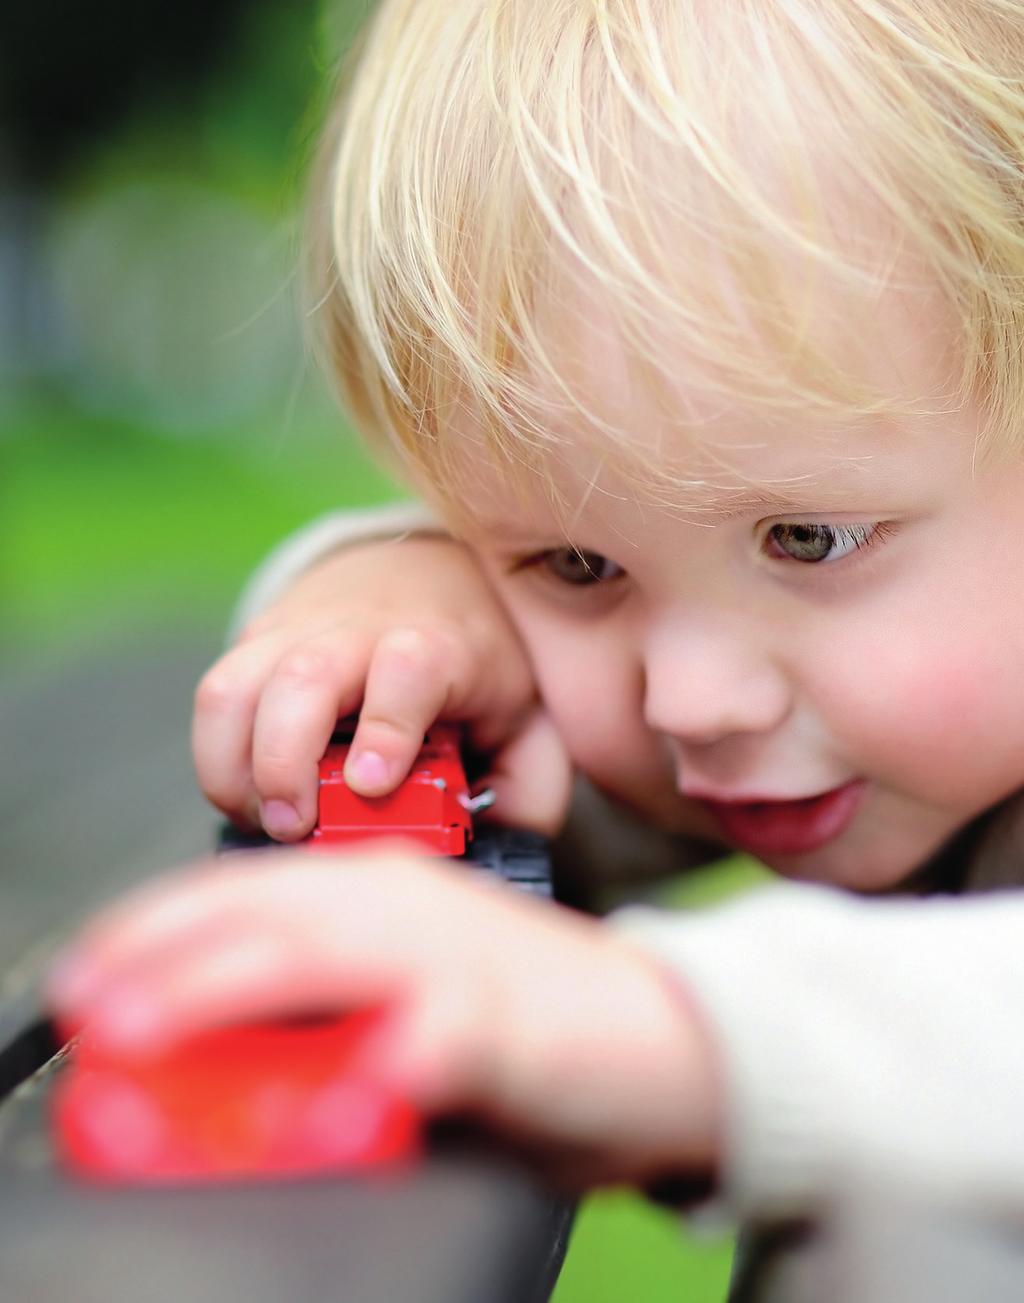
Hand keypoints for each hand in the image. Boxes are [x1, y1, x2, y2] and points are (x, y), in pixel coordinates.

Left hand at [47, 851, 720, 1188]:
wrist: (663, 1030)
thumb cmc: (532, 1015)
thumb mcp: (414, 992)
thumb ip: (334, 1008)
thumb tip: (235, 1052)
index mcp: (385, 893)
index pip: (253, 891)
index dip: (165, 926)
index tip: (101, 969)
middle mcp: (409, 908)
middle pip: (270, 917)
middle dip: (169, 957)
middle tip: (103, 1006)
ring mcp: (454, 960)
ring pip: (327, 957)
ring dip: (231, 991)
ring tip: (156, 1027)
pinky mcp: (506, 1024)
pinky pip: (438, 1036)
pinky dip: (393, 1054)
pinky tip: (361, 1074)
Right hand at [193, 537, 570, 840]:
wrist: (428, 573)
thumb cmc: (478, 665)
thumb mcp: (528, 719)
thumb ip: (528, 786)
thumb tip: (496, 844)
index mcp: (441, 646)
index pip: (410, 667)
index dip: (388, 725)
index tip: (372, 782)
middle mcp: (361, 631)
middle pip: (303, 678)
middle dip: (285, 761)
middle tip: (296, 826)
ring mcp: (296, 633)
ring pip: (232, 687)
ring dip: (232, 768)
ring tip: (267, 820)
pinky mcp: (255, 645)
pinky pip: (213, 700)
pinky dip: (217, 761)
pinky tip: (252, 800)